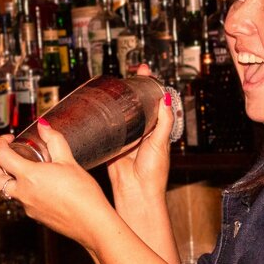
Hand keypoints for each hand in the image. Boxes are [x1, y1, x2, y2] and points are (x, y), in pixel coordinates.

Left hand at [0, 121, 112, 251]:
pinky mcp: (36, 217)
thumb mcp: (69, 161)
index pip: (0, 156)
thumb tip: (44, 126)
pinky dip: (26, 192)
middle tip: (11, 158)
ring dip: (10, 180)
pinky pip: (23, 202)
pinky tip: (44, 188)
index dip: (0, 143)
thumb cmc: (83, 194)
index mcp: (29, 176)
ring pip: (7, 192)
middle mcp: (23, 193)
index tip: (9, 140)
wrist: (92, 223)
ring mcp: (28, 207)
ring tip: (27, 173)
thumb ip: (54, 141)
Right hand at [107, 65, 175, 203]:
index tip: (144, 70)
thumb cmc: (153, 173)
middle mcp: (139, 132)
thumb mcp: (161, 142)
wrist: (136, 193)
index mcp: (154, 130)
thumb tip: (166, 98)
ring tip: (113, 84)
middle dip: (131, 89)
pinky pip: (105, 129)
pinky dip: (102, 118)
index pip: (152, 102)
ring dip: (116, 100)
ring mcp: (124, 138)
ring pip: (119, 114)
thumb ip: (164, 121)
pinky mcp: (110, 145)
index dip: (148, 86)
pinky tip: (97, 106)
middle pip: (134, 105)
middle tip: (130, 72)